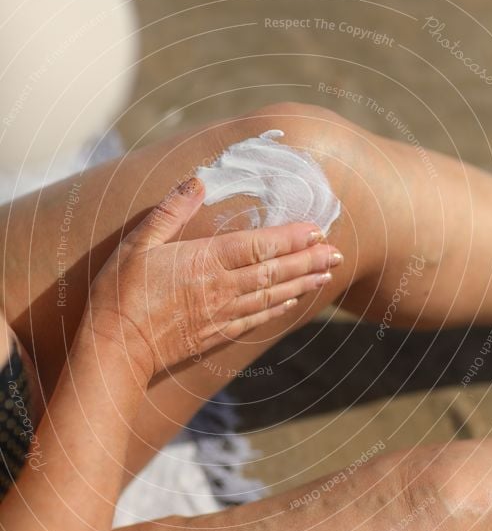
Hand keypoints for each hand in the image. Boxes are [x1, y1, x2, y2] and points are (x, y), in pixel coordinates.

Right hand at [87, 178, 342, 380]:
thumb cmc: (122, 293)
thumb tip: (197, 181)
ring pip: (273, 296)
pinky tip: (293, 302)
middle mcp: (222, 288)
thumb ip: (171, 212)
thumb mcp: (139, 243)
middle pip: (275, 271)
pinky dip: (279, 309)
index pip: (260, 245)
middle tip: (337, 252)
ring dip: (303, 283)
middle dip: (309, 260)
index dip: (292, 237)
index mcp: (206, 261)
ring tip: (327, 273)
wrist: (117, 349)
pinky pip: (257, 319)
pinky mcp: (216, 334)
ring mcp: (222, 313)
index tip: (317, 229)